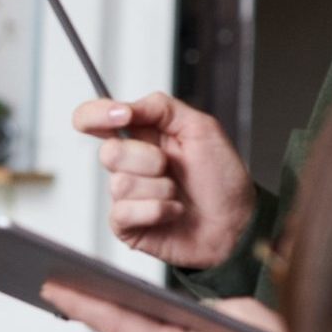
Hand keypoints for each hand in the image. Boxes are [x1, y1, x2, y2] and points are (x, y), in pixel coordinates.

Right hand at [73, 93, 258, 270]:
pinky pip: (125, 212)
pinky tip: (173, 212)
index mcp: (142, 136)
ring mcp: (125, 195)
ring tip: (178, 194)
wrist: (237, 223)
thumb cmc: (223, 179)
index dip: (96, 114)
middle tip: (171, 166)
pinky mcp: (126, 224)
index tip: (122, 116)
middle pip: (108, 151)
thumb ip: (160, 107)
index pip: (94, 118)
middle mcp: (129, 164)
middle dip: (148, 159)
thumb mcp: (201, 127)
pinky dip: (157, 210)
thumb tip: (124, 107)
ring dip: (160, 188)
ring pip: (121, 184)